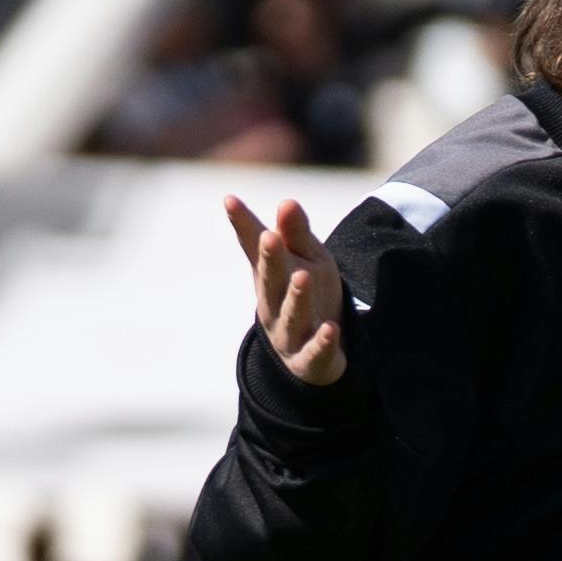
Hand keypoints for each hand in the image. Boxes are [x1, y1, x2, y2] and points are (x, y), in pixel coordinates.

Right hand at [224, 195, 343, 385]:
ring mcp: (290, 334)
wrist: (315, 352)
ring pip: (292, 315)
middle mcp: (273, 305)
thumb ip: (296, 234)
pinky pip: (315, 351)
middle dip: (270, 260)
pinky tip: (330, 329)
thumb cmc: (308, 295)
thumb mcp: (306, 260)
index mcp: (269, 277)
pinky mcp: (309, 359)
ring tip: (303, 276)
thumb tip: (286, 202)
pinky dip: (322, 342)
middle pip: (270, 281)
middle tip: (269, 237)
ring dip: (296, 297)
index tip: (231, 201)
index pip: (255, 249)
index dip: (244, 225)